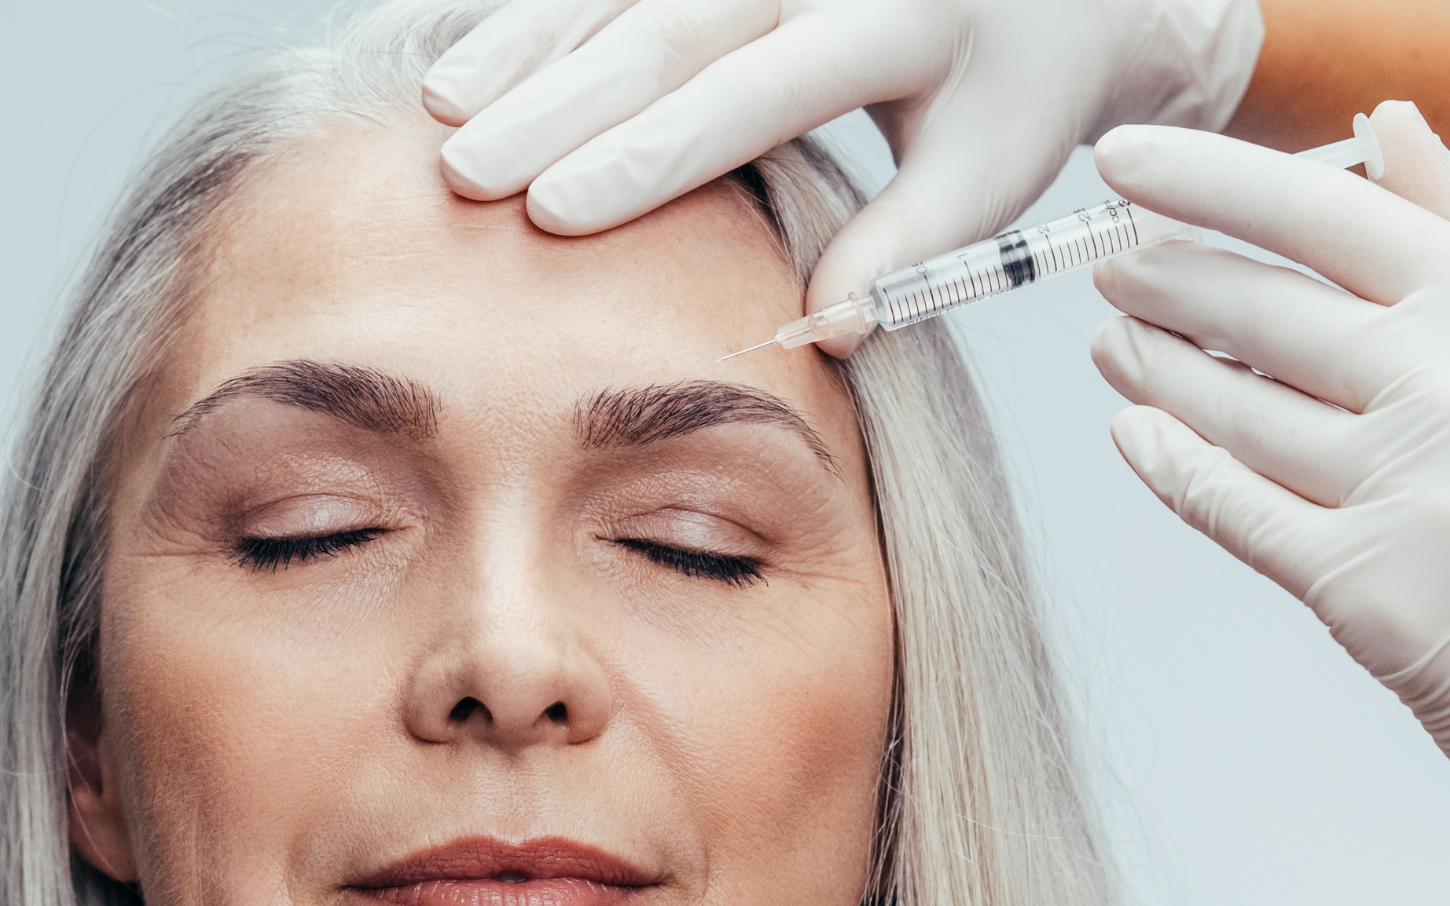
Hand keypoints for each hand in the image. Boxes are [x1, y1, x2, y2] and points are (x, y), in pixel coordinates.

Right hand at [420, 0, 1263, 346]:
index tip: (554, 214)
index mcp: (888, 22)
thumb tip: (821, 331)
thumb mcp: (985, 173)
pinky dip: (538, 17)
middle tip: (463, 172)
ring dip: (524, 49)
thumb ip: (906, 247)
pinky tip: (469, 62)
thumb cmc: (1009, 96)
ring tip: (441, 115)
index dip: (644, 156)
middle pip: (665, 34)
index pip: (747, 94)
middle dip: (552, 103)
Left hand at [1090, 104, 1449, 905]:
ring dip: (1154, 369)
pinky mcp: (1366, 586)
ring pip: (1238, 411)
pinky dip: (1170, 466)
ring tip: (1111, 341)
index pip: (1330, 217)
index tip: (1128, 163)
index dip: (1212, 182)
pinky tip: (1133, 433)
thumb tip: (1383, 128)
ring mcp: (1413, 492)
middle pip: (1267, 314)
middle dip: (1166, 280)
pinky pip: (1235, 508)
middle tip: (1108, 265)